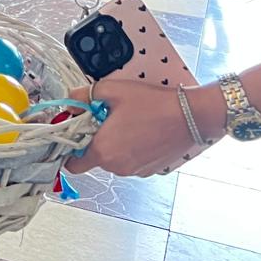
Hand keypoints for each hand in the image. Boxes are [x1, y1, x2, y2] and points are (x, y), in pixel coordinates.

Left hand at [68, 77, 209, 176]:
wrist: (191, 115)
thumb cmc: (152, 104)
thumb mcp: (110, 90)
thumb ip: (83, 97)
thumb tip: (70, 103)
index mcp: (103, 151)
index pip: (73, 164)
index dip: (70, 148)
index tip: (75, 133)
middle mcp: (117, 167)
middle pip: (94, 159)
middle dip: (94, 140)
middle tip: (104, 119)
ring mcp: (136, 170)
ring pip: (114, 159)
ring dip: (114, 144)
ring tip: (126, 122)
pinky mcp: (150, 169)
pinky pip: (131, 160)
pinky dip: (130, 148)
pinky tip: (140, 130)